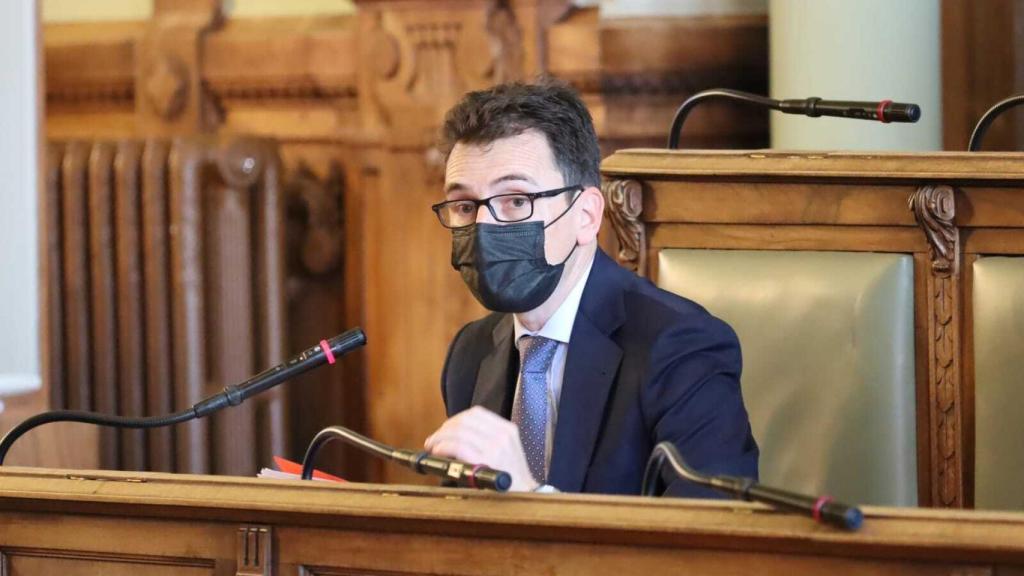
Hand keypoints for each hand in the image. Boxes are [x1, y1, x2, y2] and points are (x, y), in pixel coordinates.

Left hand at [424, 406, 538, 491]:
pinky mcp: (486, 461)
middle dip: (445, 429)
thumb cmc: (511, 476)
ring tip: (432, 446)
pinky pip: (459, 447)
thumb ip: (487, 438)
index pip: (476, 413)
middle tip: (434, 439)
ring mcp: (495, 448)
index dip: (456, 419)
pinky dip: (444, 447)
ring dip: (440, 438)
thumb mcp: (507, 449)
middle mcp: (502, 435)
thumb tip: (456, 434)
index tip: (446, 428)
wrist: (525, 495)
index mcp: (507, 429)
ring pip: (459, 432)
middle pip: (465, 421)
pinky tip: (438, 451)